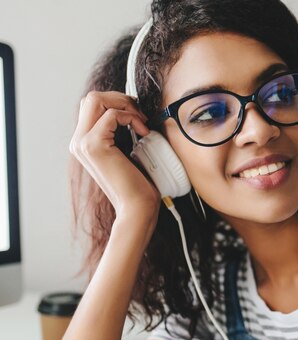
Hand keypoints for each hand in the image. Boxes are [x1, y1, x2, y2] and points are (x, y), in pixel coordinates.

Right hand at [70, 91, 160, 221]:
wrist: (136, 207)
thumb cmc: (137, 183)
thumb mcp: (125, 152)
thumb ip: (119, 134)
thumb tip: (130, 111)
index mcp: (84, 142)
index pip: (92, 105)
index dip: (117, 102)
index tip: (137, 114)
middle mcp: (78, 141)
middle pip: (92, 98)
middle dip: (120, 98)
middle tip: (140, 113)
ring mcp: (83, 143)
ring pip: (96, 100)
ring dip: (124, 105)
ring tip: (141, 121)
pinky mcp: (94, 145)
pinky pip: (112, 115)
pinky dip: (131, 117)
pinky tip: (142, 132)